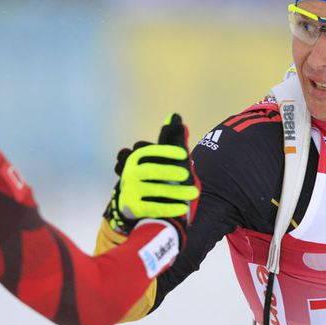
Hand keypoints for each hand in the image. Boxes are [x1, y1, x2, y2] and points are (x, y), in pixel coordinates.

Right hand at [104, 113, 199, 247]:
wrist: (137, 204)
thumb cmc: (153, 175)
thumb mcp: (160, 157)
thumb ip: (169, 138)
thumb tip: (175, 116)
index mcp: (137, 158)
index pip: (150, 151)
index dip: (166, 151)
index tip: (183, 154)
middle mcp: (131, 173)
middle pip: (150, 171)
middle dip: (170, 172)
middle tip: (187, 175)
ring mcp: (131, 191)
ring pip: (155, 190)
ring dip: (176, 191)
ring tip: (194, 192)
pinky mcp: (134, 208)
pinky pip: (153, 208)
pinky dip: (169, 208)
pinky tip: (183, 207)